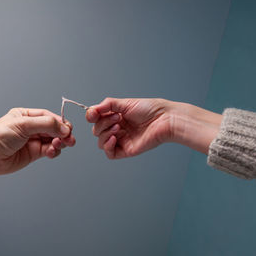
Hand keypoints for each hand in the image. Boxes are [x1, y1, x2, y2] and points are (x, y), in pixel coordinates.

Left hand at [0, 108, 74, 174]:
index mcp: (27, 116)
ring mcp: (32, 141)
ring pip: (53, 140)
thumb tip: (64, 128)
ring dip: (59, 143)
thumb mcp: (24, 124)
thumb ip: (46, 124)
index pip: (49, 117)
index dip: (60, 122)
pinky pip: (49, 151)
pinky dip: (54, 151)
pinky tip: (52, 151)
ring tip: (58, 145)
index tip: (68, 129)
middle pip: (54, 129)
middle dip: (63, 134)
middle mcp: (31, 128)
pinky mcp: (33, 154)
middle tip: (69, 140)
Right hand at [86, 98, 221, 158]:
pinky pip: (109, 153)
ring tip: (119, 126)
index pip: (96, 119)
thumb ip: (106, 105)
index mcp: (115, 116)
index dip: (92, 117)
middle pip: (97, 130)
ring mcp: (121, 140)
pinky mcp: (126, 150)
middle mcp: (117, 128)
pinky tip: (114, 138)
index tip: (93, 114)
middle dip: (103, 123)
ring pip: (101, 142)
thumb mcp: (124, 103)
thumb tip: (91, 110)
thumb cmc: (149, 109)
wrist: (164, 119)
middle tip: (117, 118)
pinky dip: (108, 146)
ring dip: (105, 133)